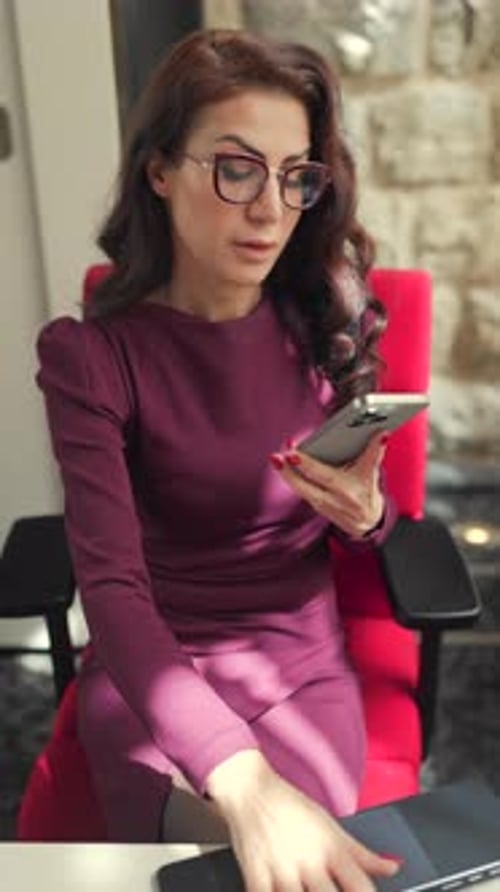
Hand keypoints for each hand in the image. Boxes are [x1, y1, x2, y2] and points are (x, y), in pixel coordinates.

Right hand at [206, 750, 400, 891]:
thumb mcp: (331, 826)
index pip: (361, 887)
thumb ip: (363, 854)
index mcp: (331, 849)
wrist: (250, 790)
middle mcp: (309, 861)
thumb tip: (394, 867)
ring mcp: (282, 870)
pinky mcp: (256, 876)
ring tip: (306, 891)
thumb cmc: (291, 808)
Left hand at [270, 433, 386, 537]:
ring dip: (287, 473)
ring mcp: (323, 504)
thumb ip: (374, 454)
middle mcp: (335, 498)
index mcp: (350, 488)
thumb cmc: (367, 494)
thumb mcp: (372, 474)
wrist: (366, 524)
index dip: (322, 462)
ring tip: (276, 458)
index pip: (336, 472)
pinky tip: (281, 464)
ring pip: (301, 488)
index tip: (301, 452)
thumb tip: (381, 434)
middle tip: (284, 454)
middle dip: (298, 467)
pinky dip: (290, 477)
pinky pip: (300, 490)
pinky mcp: (315, 505)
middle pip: (313, 482)